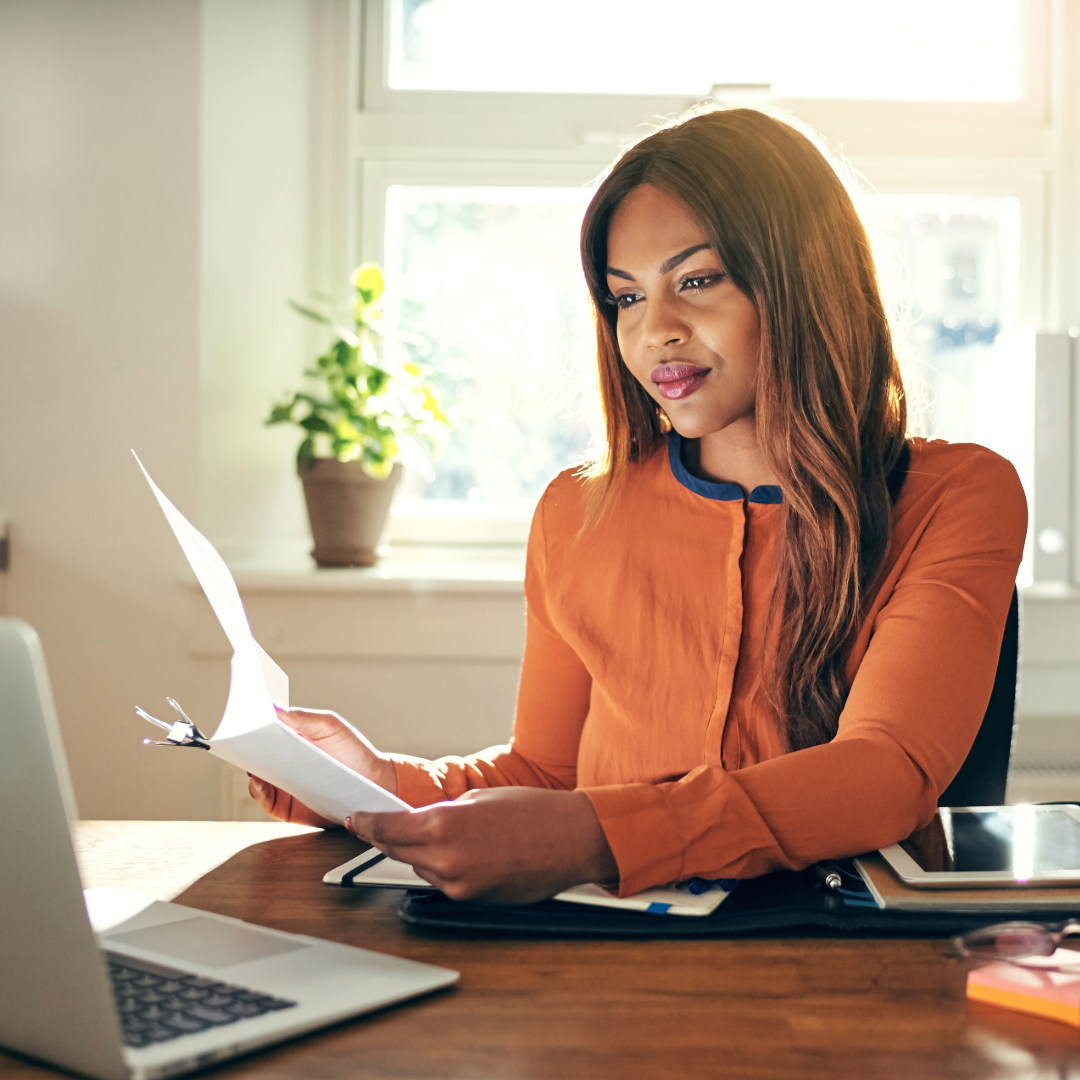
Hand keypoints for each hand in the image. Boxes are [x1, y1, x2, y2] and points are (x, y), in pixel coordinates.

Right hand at [248, 705, 397, 825]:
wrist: (372, 784)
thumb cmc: (353, 752)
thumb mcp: (330, 727)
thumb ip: (303, 718)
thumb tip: (273, 709)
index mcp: (292, 739)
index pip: (264, 731)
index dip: (252, 726)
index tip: (244, 720)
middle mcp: (283, 761)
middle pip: (255, 753)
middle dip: (246, 746)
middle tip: (240, 740)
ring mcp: (282, 784)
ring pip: (255, 776)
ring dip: (249, 768)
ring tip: (249, 761)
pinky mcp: (284, 807)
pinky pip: (264, 800)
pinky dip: (257, 791)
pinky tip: (259, 782)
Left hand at [345, 787, 618, 904]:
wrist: (572, 839)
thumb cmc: (533, 811)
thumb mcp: (479, 798)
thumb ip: (443, 811)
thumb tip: (420, 822)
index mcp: (444, 823)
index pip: (387, 828)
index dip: (366, 824)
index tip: (355, 820)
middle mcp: (446, 857)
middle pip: (397, 850)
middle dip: (388, 838)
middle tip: (380, 827)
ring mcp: (458, 883)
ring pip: (421, 867)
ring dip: (422, 853)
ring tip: (448, 835)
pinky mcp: (472, 899)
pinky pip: (444, 882)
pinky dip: (444, 868)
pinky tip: (464, 853)